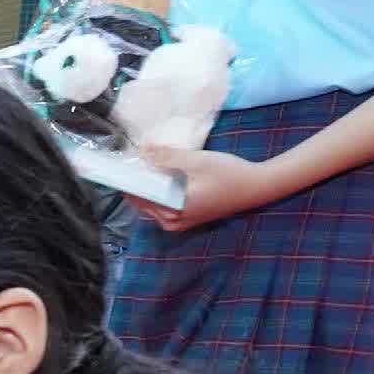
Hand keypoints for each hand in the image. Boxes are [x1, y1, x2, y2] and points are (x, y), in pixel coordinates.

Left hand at [130, 144, 279, 235]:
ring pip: (151, 204)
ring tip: (142, 165)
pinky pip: (162, 206)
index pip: (138, 196)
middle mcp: (172, 222)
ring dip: (146, 186)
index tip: (116, 164)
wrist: (256, 187)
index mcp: (173, 210)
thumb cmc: (229, 174)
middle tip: (129, 159)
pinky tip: (158, 176)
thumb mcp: (196, 161)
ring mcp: (179, 223)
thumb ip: (166, 156)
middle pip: (142, 201)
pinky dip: (158, 192)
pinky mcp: (186, 219)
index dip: (126, 179)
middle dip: (135, 181)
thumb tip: (141, 150)